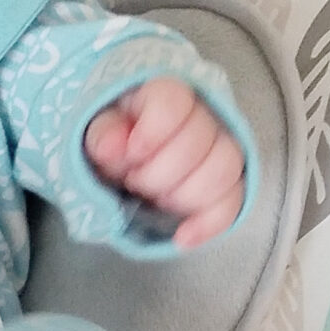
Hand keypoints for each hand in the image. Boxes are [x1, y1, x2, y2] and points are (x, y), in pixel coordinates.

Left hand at [84, 77, 245, 247]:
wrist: (125, 156)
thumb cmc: (113, 136)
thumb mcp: (95, 130)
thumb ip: (103, 134)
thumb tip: (111, 146)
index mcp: (165, 93)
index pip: (174, 102)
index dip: (154, 131)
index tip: (131, 154)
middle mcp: (203, 114)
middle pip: (199, 142)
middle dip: (158, 173)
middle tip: (131, 180)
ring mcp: (220, 147)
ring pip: (224, 170)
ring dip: (182, 195)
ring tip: (153, 198)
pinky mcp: (227, 182)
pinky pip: (233, 202)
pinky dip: (209, 224)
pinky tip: (183, 236)